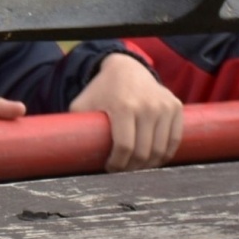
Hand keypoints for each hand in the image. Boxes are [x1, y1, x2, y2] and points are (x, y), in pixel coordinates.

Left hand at [69, 54, 182, 172]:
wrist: (126, 67)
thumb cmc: (101, 90)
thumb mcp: (83, 104)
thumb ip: (75, 126)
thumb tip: (64, 153)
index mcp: (123, 106)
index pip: (124, 147)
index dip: (117, 164)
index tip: (111, 168)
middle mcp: (147, 106)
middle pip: (144, 152)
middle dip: (132, 168)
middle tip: (123, 171)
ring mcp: (163, 106)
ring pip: (161, 150)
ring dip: (149, 165)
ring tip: (136, 167)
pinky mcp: (175, 107)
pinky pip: (174, 140)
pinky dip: (165, 154)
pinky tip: (153, 159)